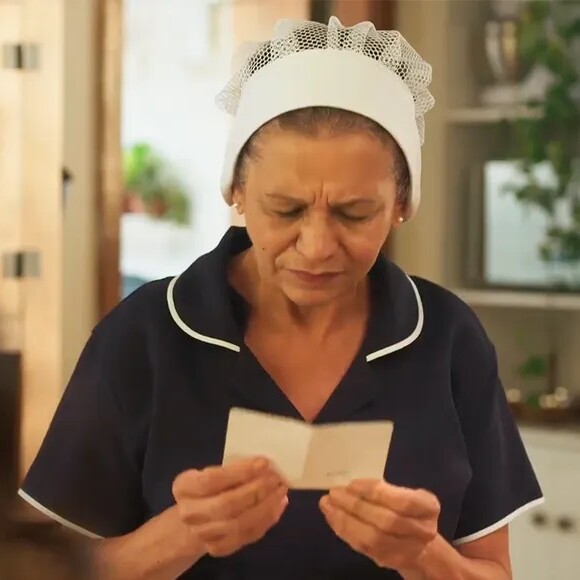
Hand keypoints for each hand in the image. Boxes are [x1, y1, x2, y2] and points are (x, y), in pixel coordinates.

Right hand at [172, 457, 287, 556]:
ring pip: (240, 524)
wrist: (191, 521)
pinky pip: (248, 535)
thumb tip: (265, 466)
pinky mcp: (218, 548)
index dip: (240, 472)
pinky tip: (278, 504)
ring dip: (266, 506)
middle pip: (227, 504)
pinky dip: (267, 519)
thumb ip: (232, 470)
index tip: (264, 463)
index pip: (212, 480)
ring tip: (281, 490)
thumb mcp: (210, 473)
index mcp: (184, 487)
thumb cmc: (207, 488)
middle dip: (256, 490)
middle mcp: (189, 513)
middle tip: (276, 477)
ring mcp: (203, 534)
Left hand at [319, 479, 438, 571]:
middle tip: (334, 493)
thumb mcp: (404, 493)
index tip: (351, 483)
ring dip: (345, 520)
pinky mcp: (389, 561)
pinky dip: (345, 531)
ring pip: (372, 538)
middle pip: (386, 521)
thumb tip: (350, 483)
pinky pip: (363, 547)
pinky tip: (333, 518)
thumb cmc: (406, 509)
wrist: (419, 544)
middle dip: (356, 505)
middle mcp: (423, 531)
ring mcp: (407, 550)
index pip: (401, 501)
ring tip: (328, 505)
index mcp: (428, 506)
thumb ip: (384, 490)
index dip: (375, 492)